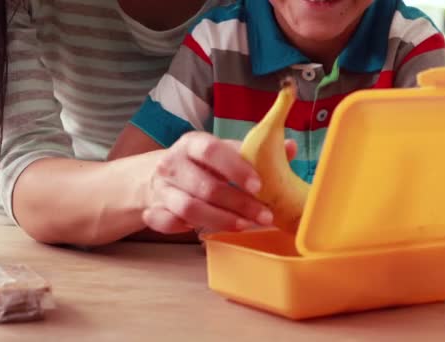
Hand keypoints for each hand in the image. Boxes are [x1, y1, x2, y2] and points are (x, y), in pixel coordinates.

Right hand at [142, 131, 297, 233]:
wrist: (157, 176)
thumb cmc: (201, 165)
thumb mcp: (224, 152)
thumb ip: (254, 152)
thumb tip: (290, 147)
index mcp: (192, 144)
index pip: (211, 150)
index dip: (235, 167)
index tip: (258, 185)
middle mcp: (173, 164)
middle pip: (205, 186)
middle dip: (238, 203)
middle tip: (265, 216)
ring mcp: (162, 189)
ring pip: (189, 209)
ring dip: (221, 220)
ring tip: (246, 226)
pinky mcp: (154, 210)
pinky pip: (168, 223)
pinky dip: (187, 229)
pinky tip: (207, 230)